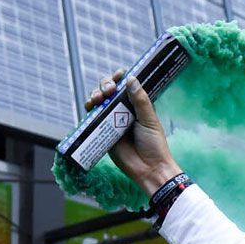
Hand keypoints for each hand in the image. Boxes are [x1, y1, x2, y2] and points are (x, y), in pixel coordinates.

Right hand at [83, 69, 181, 193]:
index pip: (125, 86)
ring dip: (95, 94)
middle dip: (105, 84)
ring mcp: (111, 120)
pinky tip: (91, 105)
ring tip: (98, 98)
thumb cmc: (154, 145)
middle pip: (108, 90)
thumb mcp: (149, 120)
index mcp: (137, 105)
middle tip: (109, 90)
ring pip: (98, 100)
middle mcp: (123, 110)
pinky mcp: (102, 131)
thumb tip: (131, 79)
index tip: (119, 75)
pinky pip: (92, 116)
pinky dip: (89, 108)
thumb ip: (140, 100)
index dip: (120, 77)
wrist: (149, 168)